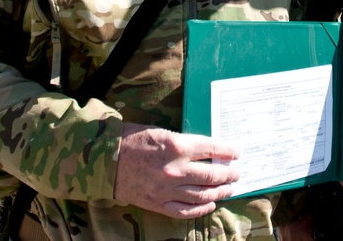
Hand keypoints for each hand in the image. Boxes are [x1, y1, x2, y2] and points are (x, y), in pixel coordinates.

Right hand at [114, 123, 240, 217]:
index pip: (212, 149)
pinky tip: (210, 204)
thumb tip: (210, 149)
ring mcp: (167, 190)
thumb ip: (185, 142)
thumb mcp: (162, 132)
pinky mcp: (158, 204)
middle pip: (212, 175)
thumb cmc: (133, 139)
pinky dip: (201, 209)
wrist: (105, 159)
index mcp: (177, 146)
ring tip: (229, 188)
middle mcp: (175, 170)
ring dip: (220, 192)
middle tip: (236, 173)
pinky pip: (185, 211)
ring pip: (202, 195)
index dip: (228, 151)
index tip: (237, 153)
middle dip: (228, 174)